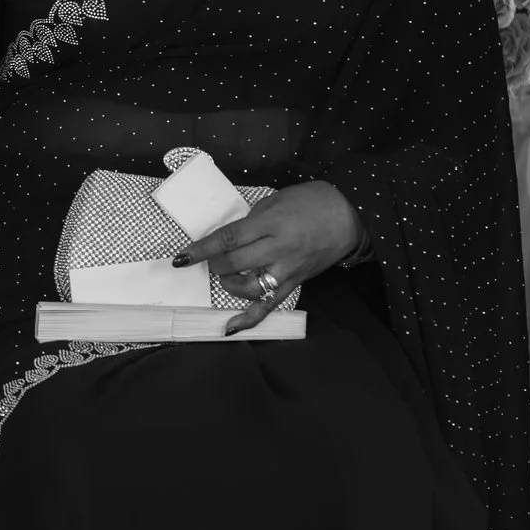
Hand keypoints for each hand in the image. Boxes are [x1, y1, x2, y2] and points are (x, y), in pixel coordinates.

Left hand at [171, 181, 362, 334]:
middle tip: (210, 260)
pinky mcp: (297, 283)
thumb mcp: (274, 201)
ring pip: (249, 288)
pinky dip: (250, 319)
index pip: (228, 239)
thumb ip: (251, 221)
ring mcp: (288, 270)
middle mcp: (278, 250)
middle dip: (214, 264)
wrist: (349, 214)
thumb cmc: (309, 201)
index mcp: (270, 224)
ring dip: (229, 284)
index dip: (201, 249)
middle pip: (234, 264)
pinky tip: (231, 327)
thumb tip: (228, 238)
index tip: (181, 257)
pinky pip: (271, 305)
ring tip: (225, 276)